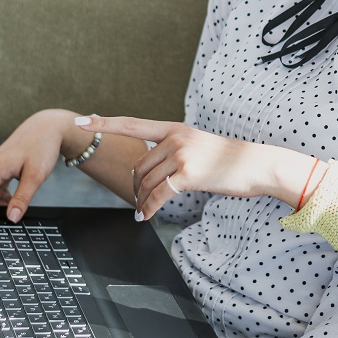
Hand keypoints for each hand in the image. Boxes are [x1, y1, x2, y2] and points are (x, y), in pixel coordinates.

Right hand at [0, 109, 75, 221]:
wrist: (48, 127)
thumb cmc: (41, 146)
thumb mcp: (36, 175)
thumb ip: (22, 198)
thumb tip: (11, 217)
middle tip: (9, 215)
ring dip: (1, 203)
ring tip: (19, 201)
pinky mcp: (1, 170)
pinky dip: (5, 197)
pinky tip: (18, 197)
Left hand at [72, 116, 318, 219]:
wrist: (255, 166)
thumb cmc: (227, 162)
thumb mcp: (198, 147)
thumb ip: (173, 151)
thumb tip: (147, 171)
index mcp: (174, 128)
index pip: (132, 123)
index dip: (104, 122)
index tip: (81, 120)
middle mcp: (175, 138)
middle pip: (139, 166)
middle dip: (136, 187)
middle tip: (141, 201)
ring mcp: (182, 155)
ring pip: (146, 182)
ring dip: (142, 200)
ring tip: (146, 209)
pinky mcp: (188, 175)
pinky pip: (158, 196)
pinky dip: (148, 208)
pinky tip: (145, 216)